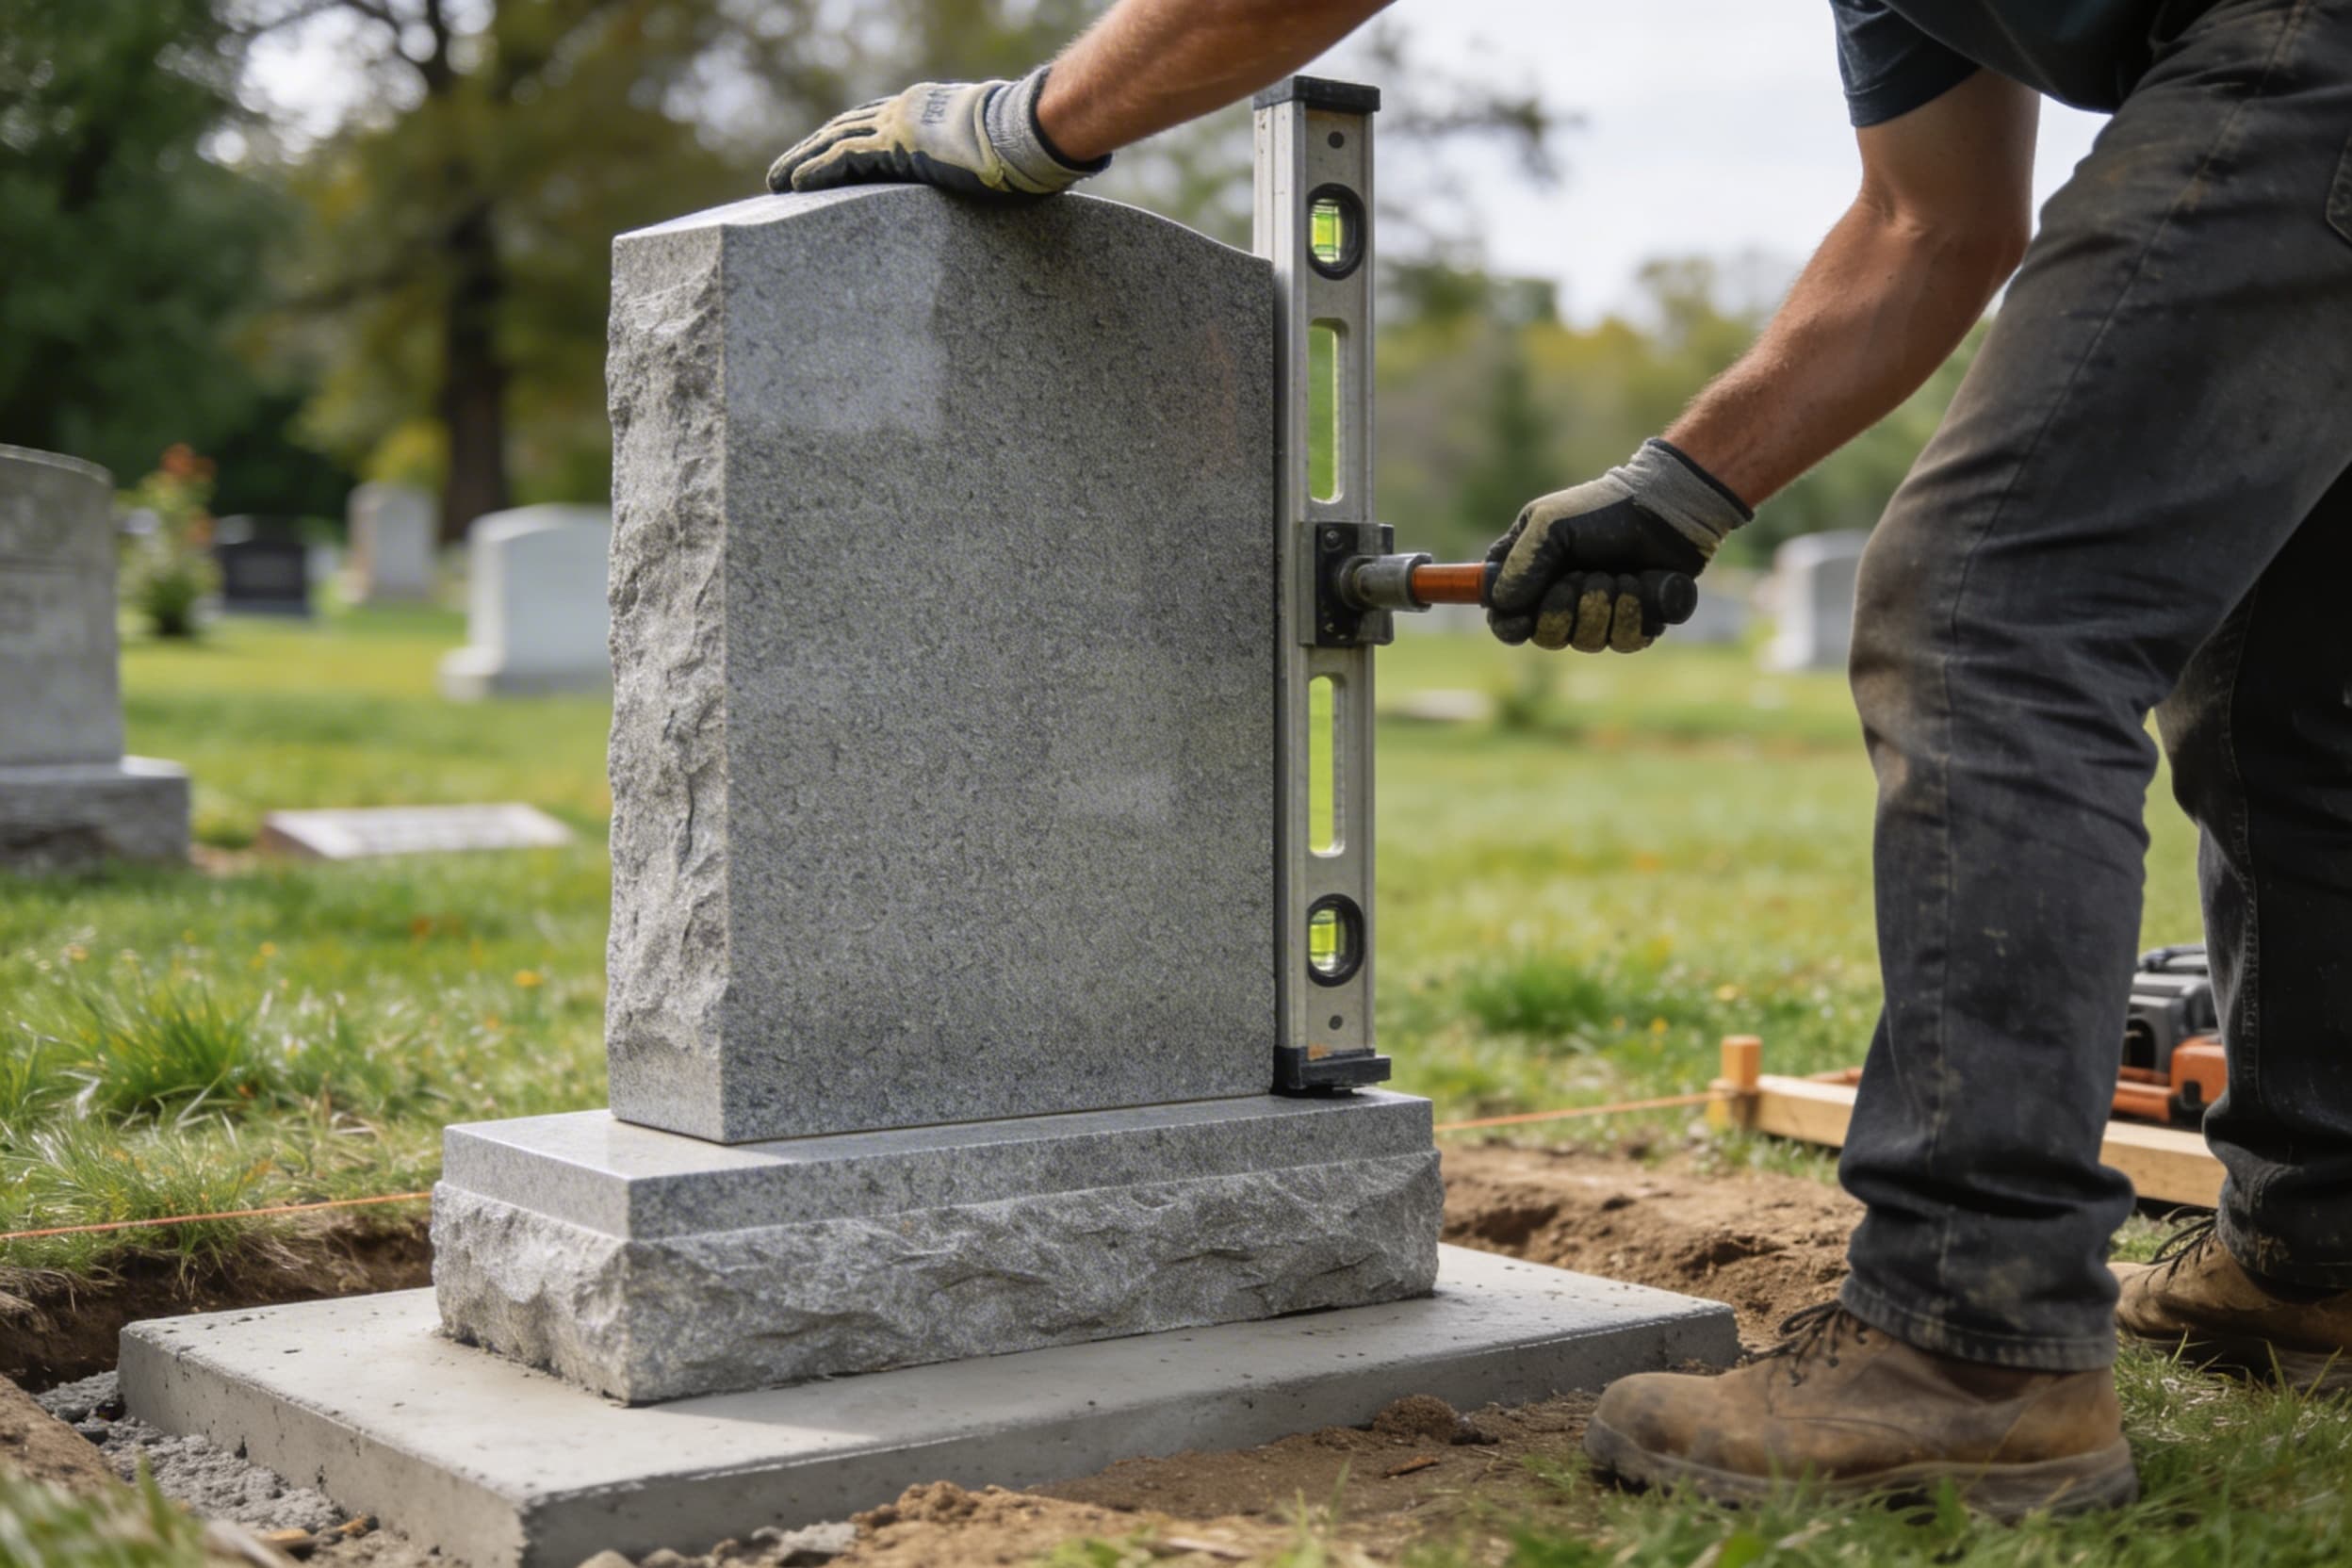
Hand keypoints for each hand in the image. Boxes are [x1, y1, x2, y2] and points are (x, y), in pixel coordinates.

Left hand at [768, 67, 1106, 197]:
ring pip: (833, 141)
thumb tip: (995, 183)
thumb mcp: (992, 154)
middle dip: (810, 150)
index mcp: (924, 111)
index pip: (871, 123)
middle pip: (843, 128)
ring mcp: (896, 125)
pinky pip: (842, 158)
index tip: (821, 159)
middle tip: (783, 174)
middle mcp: (903, 111)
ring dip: (801, 163)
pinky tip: (794, 186)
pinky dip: (815, 171)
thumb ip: (976, 163)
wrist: (1029, 133)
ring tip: (776, 186)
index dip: (841, 141)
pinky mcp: (894, 145)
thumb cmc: (1026, 148)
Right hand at [1485, 439, 1750, 652]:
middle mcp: (1562, 599)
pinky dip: (1632, 613)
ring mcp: (1599, 614)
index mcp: (1532, 575)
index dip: (1510, 626)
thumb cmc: (1602, 509)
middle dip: (1564, 609)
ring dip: (1602, 606)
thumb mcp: (1549, 524)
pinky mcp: (1635, 622)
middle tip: (1582, 577)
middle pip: (1547, 637)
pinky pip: (1625, 642)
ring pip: (1588, 642)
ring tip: (1618, 574)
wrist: (1664, 508)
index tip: (1521, 621)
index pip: (1506, 619)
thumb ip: (1520, 564)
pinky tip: (1639, 584)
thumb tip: (1503, 606)